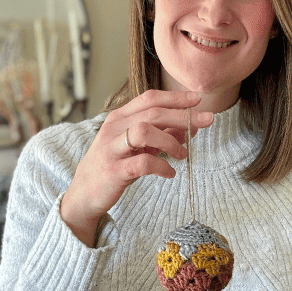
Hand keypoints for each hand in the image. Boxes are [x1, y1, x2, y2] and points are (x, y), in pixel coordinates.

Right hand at [60, 90, 213, 246]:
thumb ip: (162, 134)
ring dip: (170, 140)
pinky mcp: (114, 170)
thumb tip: (191, 125)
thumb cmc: (114, 166)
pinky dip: (161, 166)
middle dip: (183, 115)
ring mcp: (112, 149)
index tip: (198, 99)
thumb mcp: (138, 147)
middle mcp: (114, 128)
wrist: (84, 194)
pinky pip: (142, 163)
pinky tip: (169, 173)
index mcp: (119, 117)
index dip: (175, 97)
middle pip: (152, 113)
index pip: (150, 98)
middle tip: (207, 121)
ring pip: (144, 131)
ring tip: (182, 154)